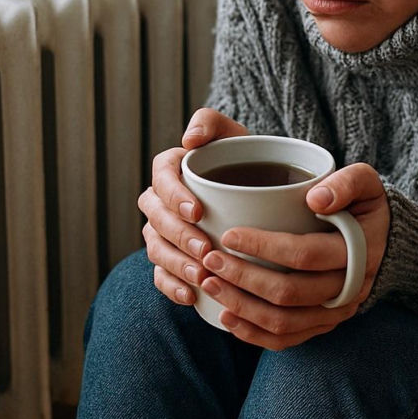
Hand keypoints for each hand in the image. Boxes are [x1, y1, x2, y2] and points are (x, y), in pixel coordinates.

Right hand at [138, 108, 248, 303]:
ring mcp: (164, 231)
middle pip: (156, 219)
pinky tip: (191, 296)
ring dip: (175, 263)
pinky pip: (161, 275)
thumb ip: (212, 122)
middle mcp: (162, 201)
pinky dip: (172, 286)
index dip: (173, 196)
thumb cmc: (246, 160)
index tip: (198, 211)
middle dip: (178, 236)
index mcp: (171, 169)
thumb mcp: (234, 134)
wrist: (261, 190)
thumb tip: (189, 138)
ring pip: (156, 248)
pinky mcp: (172, 257)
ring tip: (202, 275)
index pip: (161, 178)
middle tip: (206, 249)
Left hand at [198, 162, 389, 349]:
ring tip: (210, 285)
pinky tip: (226, 317)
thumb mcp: (365, 182)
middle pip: (289, 293)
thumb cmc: (364, 204)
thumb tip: (315, 198)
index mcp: (358, 252)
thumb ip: (346, 183)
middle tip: (210, 260)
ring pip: (283, 322)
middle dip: (242, 278)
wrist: (385, 240)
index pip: (305, 254)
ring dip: (241, 308)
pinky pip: (287, 339)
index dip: (264, 247)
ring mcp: (336, 311)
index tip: (229, 234)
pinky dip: (253, 334)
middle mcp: (349, 288)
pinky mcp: (323, 324)